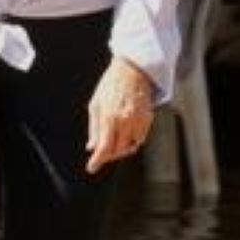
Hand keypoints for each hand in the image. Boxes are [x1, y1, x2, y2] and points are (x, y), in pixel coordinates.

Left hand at [85, 55, 154, 174]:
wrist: (133, 71)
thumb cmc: (110, 86)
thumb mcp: (95, 104)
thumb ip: (94, 128)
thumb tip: (91, 147)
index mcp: (109, 117)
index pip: (104, 147)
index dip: (97, 161)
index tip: (91, 168)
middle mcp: (125, 122)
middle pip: (118, 150)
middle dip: (109, 155)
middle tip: (101, 154)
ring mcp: (139, 121)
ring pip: (131, 147)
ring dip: (121, 149)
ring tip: (112, 142)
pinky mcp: (148, 119)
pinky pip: (140, 138)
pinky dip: (131, 140)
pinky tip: (124, 133)